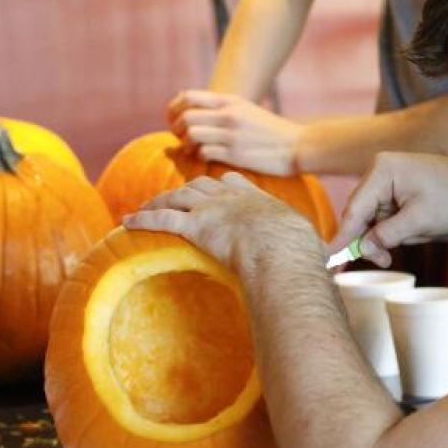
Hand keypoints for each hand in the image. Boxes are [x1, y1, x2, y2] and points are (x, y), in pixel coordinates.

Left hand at [123, 172, 323, 276]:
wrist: (283, 249)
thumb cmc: (299, 251)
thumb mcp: (306, 243)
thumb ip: (304, 247)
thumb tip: (321, 265)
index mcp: (257, 199)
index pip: (234, 182)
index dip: (221, 184)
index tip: (214, 186)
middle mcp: (231, 197)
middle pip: (199, 186)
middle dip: (182, 190)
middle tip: (169, 195)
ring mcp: (212, 208)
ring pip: (176, 198)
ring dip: (155, 202)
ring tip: (141, 208)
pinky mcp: (195, 225)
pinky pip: (162, 219)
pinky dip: (142, 219)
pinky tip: (126, 224)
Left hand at [167, 90, 303, 175]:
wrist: (298, 146)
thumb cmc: (270, 131)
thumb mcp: (246, 109)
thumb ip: (220, 106)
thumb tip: (188, 101)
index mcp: (230, 101)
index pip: (188, 97)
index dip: (173, 109)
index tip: (174, 120)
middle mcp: (229, 115)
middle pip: (185, 116)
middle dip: (176, 129)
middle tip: (181, 138)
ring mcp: (232, 134)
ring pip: (192, 134)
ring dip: (186, 145)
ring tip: (192, 150)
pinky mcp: (236, 154)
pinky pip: (204, 153)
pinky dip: (200, 157)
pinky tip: (207, 158)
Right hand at [330, 152, 447, 267]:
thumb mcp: (420, 221)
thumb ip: (387, 235)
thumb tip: (362, 248)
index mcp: (383, 169)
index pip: (355, 209)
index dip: (342, 236)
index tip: (328, 257)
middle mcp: (379, 170)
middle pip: (359, 214)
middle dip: (368, 240)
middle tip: (384, 261)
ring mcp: (386, 179)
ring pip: (370, 218)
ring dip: (382, 237)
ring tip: (407, 242)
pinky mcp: (394, 189)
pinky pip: (382, 215)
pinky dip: (390, 230)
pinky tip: (411, 231)